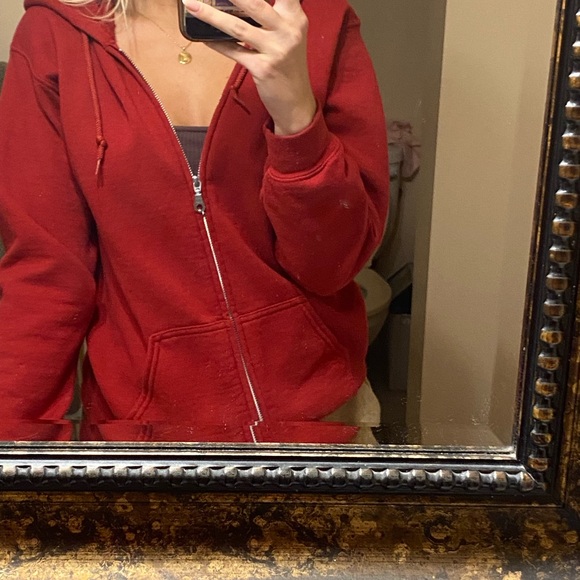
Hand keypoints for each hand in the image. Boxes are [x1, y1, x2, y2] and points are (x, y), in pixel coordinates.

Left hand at [182, 0, 316, 135]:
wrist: (296, 102)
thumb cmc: (289, 67)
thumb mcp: (289, 36)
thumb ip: (273, 16)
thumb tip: (240, 3)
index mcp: (295, 18)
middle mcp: (288, 31)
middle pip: (254, 3)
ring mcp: (275, 51)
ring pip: (238, 27)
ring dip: (211, 15)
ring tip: (192, 4)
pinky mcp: (263, 69)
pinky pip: (234, 52)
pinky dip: (217, 44)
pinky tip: (204, 38)